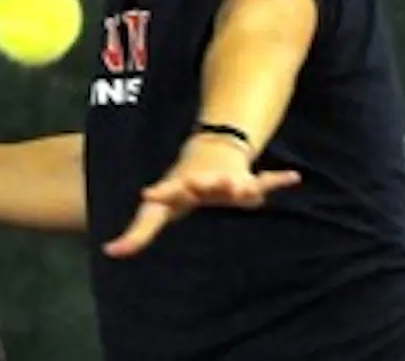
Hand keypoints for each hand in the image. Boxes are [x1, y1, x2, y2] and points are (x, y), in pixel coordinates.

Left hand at [102, 134, 300, 257]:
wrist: (208, 152)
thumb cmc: (179, 188)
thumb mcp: (158, 211)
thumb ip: (138, 233)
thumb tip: (111, 252)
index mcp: (181, 188)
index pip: (168, 191)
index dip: (159, 194)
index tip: (147, 193)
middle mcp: (205, 182)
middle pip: (206, 184)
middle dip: (207, 185)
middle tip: (204, 185)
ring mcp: (228, 181)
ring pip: (237, 184)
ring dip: (242, 186)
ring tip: (247, 189)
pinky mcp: (248, 182)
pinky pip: (266, 181)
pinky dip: (278, 180)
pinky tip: (293, 178)